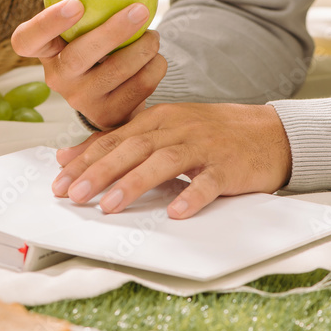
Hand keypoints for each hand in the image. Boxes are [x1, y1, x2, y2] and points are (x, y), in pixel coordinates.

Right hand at [10, 0, 167, 128]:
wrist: (115, 83)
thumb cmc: (99, 29)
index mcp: (42, 49)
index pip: (27, 39)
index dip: (46, 23)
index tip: (75, 3)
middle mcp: (56, 78)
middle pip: (78, 58)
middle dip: (111, 32)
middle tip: (140, 8)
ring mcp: (81, 101)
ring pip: (114, 75)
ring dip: (142, 49)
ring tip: (154, 34)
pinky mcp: (109, 116)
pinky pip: (137, 91)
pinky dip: (154, 70)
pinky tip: (156, 58)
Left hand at [51, 103, 291, 218]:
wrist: (270, 133)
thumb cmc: (211, 134)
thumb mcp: (164, 129)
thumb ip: (118, 140)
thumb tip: (69, 156)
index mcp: (158, 118)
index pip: (114, 138)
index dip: (85, 160)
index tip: (59, 181)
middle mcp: (177, 128)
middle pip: (133, 147)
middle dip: (100, 171)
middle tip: (74, 194)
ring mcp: (204, 146)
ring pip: (164, 162)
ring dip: (134, 183)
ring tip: (109, 206)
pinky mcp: (229, 166)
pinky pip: (209, 182)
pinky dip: (192, 195)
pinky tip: (176, 211)